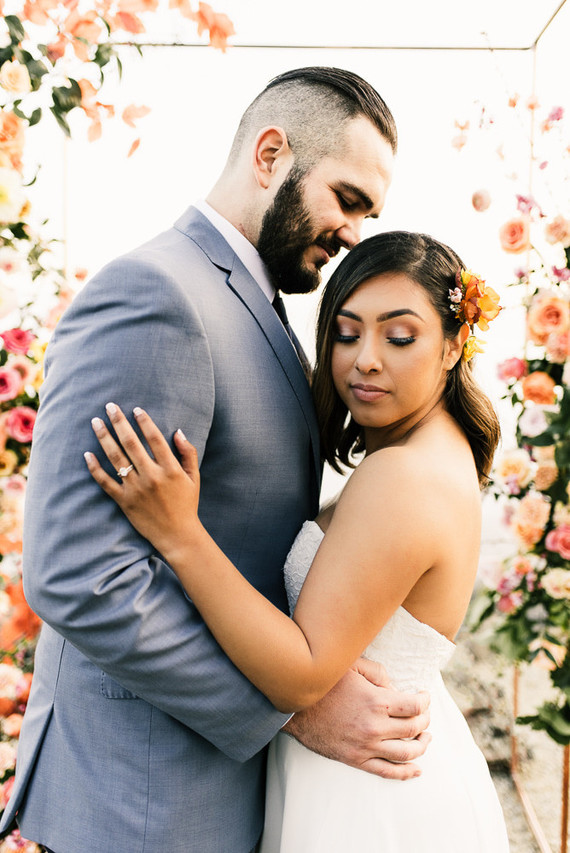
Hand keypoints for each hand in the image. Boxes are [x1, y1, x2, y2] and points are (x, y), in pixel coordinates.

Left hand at [85, 403, 200, 559]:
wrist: (177, 535)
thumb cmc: (186, 505)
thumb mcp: (193, 478)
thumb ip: (187, 453)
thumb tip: (178, 431)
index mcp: (170, 469)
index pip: (154, 439)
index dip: (144, 422)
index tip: (135, 409)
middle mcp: (151, 476)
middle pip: (131, 443)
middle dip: (119, 422)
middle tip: (110, 406)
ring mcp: (136, 489)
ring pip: (116, 458)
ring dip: (104, 438)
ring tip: (96, 422)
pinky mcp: (124, 501)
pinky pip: (106, 482)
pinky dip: (95, 468)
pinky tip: (87, 454)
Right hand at [282, 658, 430, 779]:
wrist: (296, 708)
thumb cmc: (325, 684)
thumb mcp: (352, 666)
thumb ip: (378, 672)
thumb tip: (396, 687)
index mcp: (377, 701)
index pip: (415, 706)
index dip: (425, 701)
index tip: (425, 696)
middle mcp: (375, 727)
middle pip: (414, 729)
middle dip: (425, 721)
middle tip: (425, 714)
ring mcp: (366, 746)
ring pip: (406, 753)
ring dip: (421, 746)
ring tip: (426, 738)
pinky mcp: (356, 759)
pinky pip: (387, 771)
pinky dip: (406, 772)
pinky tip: (416, 769)